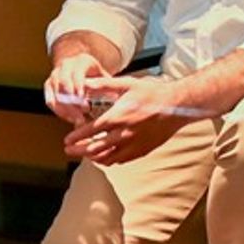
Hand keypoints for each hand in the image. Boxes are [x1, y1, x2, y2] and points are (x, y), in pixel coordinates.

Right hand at [43, 51, 107, 125]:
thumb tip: (115, 97)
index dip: (79, 88)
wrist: (79, 66)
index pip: (77, 73)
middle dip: (73, 101)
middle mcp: (65, 66)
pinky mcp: (48, 85)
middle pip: (64, 83)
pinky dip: (59, 111)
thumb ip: (107, 85)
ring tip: (79, 120)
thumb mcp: (104, 75)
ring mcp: (54, 74)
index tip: (86, 104)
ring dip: (66, 109)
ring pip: (56, 93)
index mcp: (81, 61)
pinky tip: (70, 119)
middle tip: (84, 114)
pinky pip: (50, 100)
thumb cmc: (95, 74)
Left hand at [62, 76, 185, 164]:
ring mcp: (133, 145)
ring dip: (92, 158)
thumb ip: (104, 84)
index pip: (90, 132)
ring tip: (84, 154)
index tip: (67, 140)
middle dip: (79, 151)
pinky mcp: (141, 152)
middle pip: (95, 149)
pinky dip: (108, 160)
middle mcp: (124, 134)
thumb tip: (84, 83)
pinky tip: (103, 157)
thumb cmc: (151, 93)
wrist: (176, 107)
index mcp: (118, 117)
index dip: (76, 137)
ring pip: (107, 158)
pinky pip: (120, 160)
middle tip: (69, 150)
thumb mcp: (126, 84)